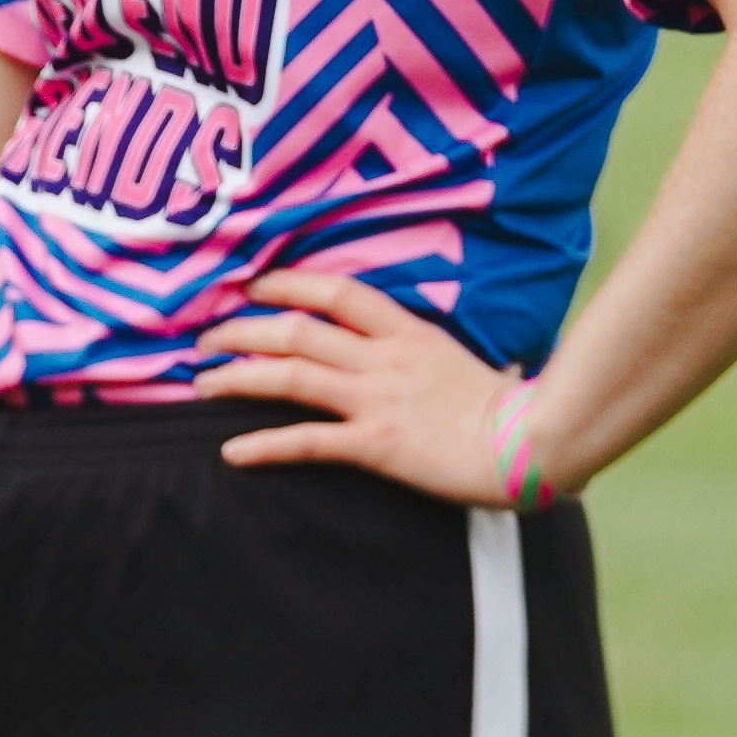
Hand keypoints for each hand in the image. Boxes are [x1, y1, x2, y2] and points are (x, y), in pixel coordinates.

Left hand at [195, 264, 528, 503]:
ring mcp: (378, 399)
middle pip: (297, 330)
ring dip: (238, 376)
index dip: (288, 283)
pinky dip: (264, 445)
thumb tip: (406, 354)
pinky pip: (308, 441)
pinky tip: (231, 452)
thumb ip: (423, 354)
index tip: (253, 286)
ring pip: (290, 375)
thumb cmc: (510, 409)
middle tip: (206, 338)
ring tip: (201, 383)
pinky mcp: (377, 445)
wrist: (534, 443)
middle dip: (242, 330)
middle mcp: (384, 359)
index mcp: (408, 333)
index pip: (337, 291)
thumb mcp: (460, 363)